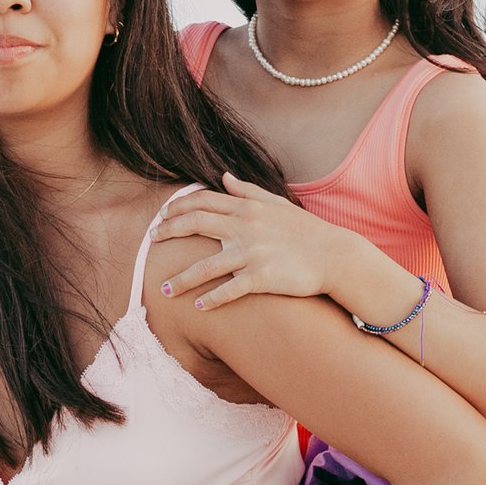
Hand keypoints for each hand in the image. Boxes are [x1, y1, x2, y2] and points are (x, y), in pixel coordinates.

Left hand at [149, 173, 351, 312]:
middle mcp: (245, 228)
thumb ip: (247, 191)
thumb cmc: (306, 231)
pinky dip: (211, 300)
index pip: (202, 202)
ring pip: (206, 266)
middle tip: (151, 241)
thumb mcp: (276, 204)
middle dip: (168, 232)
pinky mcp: (262, 277)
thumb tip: (224, 176)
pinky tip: (198, 307)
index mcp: (247, 209)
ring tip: (164, 290)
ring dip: (181, 279)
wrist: (335, 256)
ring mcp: (253, 253)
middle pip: (195, 225)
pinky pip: (229, 290)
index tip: (161, 217)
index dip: (177, 208)